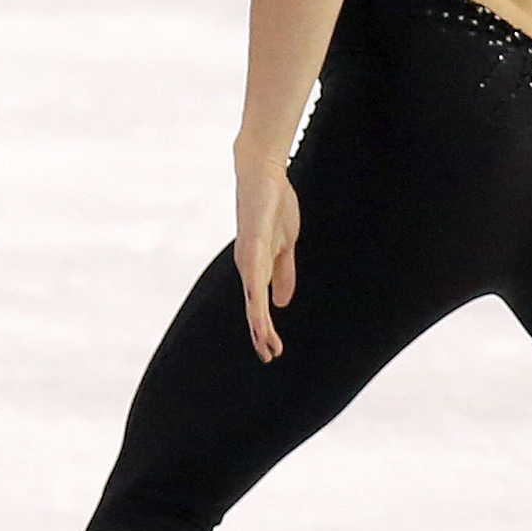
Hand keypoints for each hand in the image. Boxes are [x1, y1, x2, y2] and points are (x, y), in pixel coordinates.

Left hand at [232, 149, 300, 361]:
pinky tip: (258, 299)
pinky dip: (256, 284)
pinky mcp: (253, 235)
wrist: (265, 174)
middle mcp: (247, 264)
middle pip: (252, 305)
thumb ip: (284, 273)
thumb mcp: (285, 246)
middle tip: (268, 356)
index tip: (271, 352)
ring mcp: (248, 250)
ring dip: (257, 317)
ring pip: (251, 291)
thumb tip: (282, 303)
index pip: (257, 306)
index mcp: (256, 267)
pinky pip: (254, 263)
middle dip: (260, 332)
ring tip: (263, 339)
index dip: (263, 330)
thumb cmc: (273, 208)